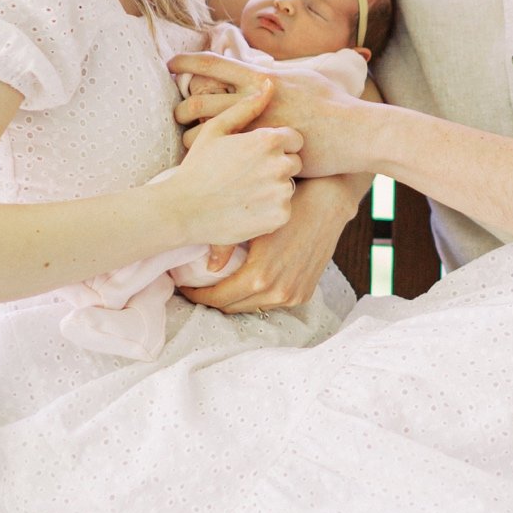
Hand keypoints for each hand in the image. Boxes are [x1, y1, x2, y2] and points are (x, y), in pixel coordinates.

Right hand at [162, 83, 301, 244]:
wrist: (182, 210)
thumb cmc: (198, 167)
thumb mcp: (216, 130)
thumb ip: (246, 107)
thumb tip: (269, 85)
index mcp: (267, 140)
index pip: (295, 139)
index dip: (278, 146)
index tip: (259, 155)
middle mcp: (279, 164)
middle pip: (295, 163)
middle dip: (277, 167)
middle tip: (249, 176)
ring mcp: (281, 192)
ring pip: (288, 186)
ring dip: (274, 189)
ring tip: (245, 192)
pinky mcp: (280, 216)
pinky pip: (284, 209)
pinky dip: (270, 211)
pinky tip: (247, 208)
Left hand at [169, 51, 367, 177]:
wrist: (352, 132)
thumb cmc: (334, 103)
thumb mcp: (303, 78)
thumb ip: (277, 75)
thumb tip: (264, 70)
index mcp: (260, 79)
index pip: (214, 64)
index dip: (187, 62)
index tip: (171, 62)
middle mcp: (252, 102)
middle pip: (199, 101)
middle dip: (181, 108)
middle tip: (177, 112)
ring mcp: (254, 130)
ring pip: (205, 134)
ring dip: (191, 137)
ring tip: (189, 142)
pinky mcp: (260, 154)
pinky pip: (224, 158)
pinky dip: (212, 160)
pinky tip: (209, 164)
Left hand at [180, 175, 360, 311]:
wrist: (328, 204)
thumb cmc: (287, 207)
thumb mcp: (253, 225)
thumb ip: (226, 248)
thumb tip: (206, 267)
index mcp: (259, 277)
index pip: (217, 299)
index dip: (197, 294)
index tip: (184, 285)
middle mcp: (277, 293)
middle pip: (232, 308)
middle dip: (212, 299)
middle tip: (196, 285)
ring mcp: (293, 296)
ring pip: (251, 307)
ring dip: (234, 299)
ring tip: (219, 284)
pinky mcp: (304, 294)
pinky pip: (271, 302)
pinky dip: (255, 296)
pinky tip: (246, 282)